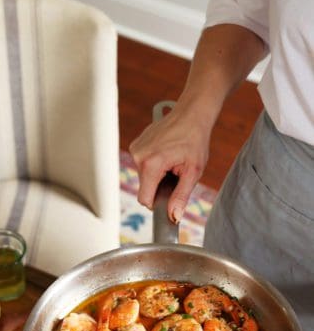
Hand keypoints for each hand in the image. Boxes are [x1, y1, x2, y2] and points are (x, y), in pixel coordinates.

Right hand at [129, 101, 210, 222]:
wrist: (192, 113)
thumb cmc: (195, 140)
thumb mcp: (193, 172)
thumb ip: (181, 196)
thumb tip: (173, 217)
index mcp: (151, 164)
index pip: (144, 199)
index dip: (158, 203)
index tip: (170, 197)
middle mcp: (139, 156)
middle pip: (145, 188)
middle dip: (159, 186)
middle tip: (176, 172)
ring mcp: (136, 149)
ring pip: (144, 177)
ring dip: (157, 175)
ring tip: (172, 160)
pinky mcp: (136, 145)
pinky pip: (143, 165)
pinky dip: (154, 165)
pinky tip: (166, 153)